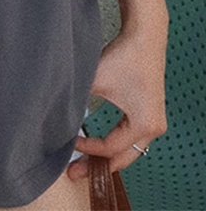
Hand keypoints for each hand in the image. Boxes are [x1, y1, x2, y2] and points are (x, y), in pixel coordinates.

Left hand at [67, 18, 167, 179]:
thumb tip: (55, 116)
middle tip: (75, 174)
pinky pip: (133, 138)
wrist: (143, 36)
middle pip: (124, 157)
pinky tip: (99, 145)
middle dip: (99, 166)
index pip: (110, 148)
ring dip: (108, 156)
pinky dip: (117, 143)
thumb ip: (78, 101)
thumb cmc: (122, 57)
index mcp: (143, 124)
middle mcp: (154, 127)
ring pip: (130, 150)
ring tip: (85, 163)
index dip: (87, 149)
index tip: (69, 143)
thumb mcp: (95, 81)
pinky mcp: (151, 112)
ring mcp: (155, 121)